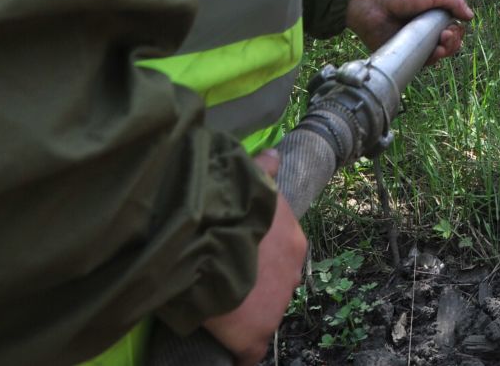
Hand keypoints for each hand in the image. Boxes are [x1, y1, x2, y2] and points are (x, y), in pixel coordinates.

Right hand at [201, 149, 305, 364]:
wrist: (205, 237)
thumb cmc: (224, 205)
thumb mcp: (249, 180)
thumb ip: (264, 170)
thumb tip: (273, 153)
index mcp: (294, 239)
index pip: (282, 256)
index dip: (258, 260)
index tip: (238, 258)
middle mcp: (293, 272)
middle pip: (275, 286)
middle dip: (254, 285)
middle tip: (226, 281)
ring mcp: (277, 306)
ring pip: (263, 314)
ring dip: (244, 311)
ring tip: (218, 306)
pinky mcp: (256, 334)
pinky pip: (249, 352)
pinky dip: (238, 350)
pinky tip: (227, 346)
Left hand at [345, 0, 472, 62]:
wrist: (373, 2)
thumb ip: (454, 2)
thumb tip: (470, 16)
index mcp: (432, 14)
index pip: (452, 28)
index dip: (457, 30)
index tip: (455, 26)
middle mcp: (425, 29)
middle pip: (448, 44)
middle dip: (454, 42)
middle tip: (446, 35)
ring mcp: (415, 43)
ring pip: (438, 55)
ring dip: (446, 51)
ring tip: (441, 43)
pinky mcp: (404, 54)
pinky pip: (422, 63)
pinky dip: (431, 60)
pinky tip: (434, 53)